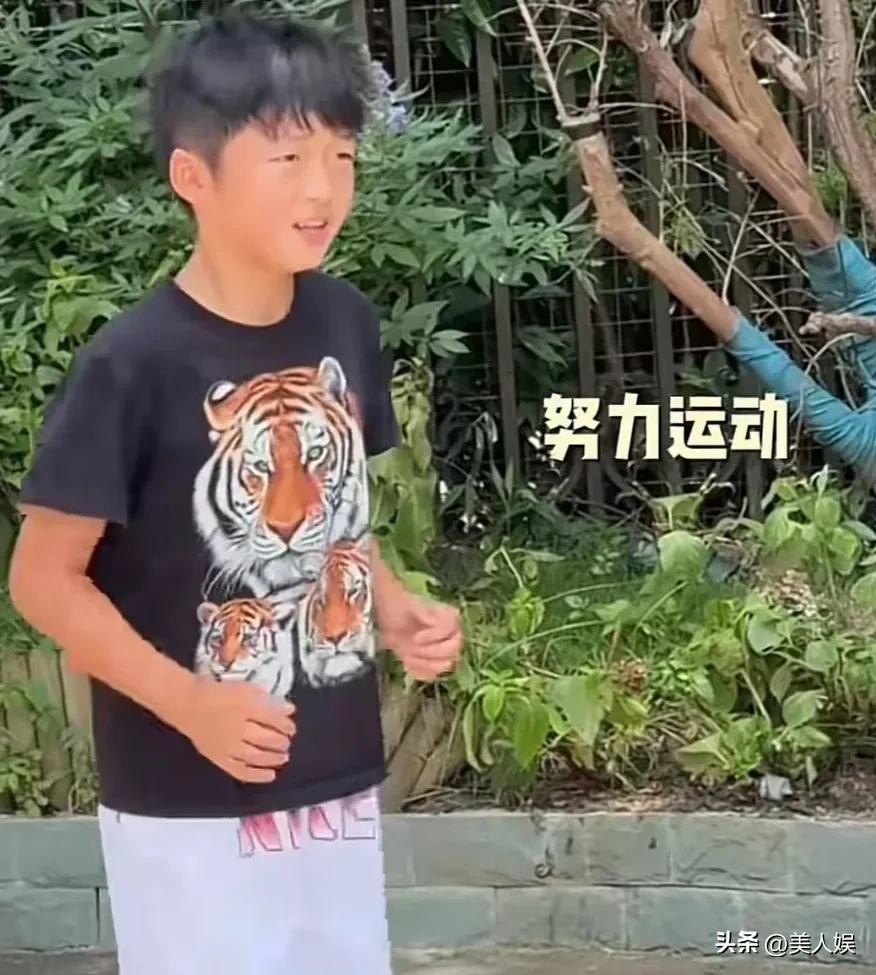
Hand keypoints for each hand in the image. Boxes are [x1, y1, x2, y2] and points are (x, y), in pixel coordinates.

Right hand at [180, 678, 296, 783]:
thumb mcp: (245, 688)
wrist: (186, 703)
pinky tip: (270, 776)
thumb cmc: (217, 692)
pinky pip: (239, 770)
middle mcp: (237, 729)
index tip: (291, 727)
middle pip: (266, 739)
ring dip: (273, 758)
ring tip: (284, 757)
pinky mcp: (218, 759)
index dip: (285, 724)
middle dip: (281, 742)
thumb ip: (267, 699)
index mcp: (245, 707)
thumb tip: (289, 709)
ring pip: (256, 756)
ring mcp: (227, 747)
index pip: (272, 719)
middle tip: (288, 742)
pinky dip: (256, 775)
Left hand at [378, 589, 462, 680]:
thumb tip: (432, 621)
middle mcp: (452, 635)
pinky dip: (418, 670)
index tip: (415, 637)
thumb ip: (421, 611)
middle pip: (452, 651)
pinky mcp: (433, 664)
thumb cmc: (399, 607)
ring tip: (406, 654)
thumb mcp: (408, 605)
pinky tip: (406, 662)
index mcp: (450, 617)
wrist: (388, 617)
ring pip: (444, 665)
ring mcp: (444, 651)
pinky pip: (432, 674)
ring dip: (423, 662)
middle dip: (428, 651)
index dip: (434, 636)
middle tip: (409, 647)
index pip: (451, 629)